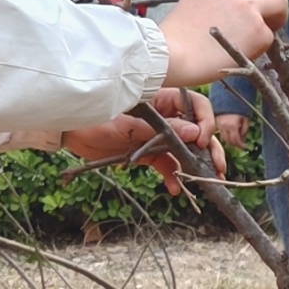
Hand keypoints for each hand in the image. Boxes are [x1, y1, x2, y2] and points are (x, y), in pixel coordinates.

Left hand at [62, 88, 222, 179]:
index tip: (202, 141)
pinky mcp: (148, 153)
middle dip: (210, 150)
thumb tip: (196, 134)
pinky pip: (167, 165)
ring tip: (205, 183)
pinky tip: (174, 189)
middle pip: (197, 131)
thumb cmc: (95, 118)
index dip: (205, 123)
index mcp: (162, 99)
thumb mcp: (130, 125)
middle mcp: (165, 116)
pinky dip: (172, 177)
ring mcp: (157, 135)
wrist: (69, 133)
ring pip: (186, 151)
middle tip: (218, 169)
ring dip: (195, 167)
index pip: (196, 107)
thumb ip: (163, 129)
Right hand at [160, 0, 286, 83]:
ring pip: (280, 4)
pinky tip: (244, 52)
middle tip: (264, 21)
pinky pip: (270, 36)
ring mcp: (249, 9)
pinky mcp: (258, 32)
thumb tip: (238, 3)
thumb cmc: (177, 36)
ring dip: (276, 19)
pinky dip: (262, 46)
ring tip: (261, 34)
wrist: (171, 54)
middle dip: (272, 3)